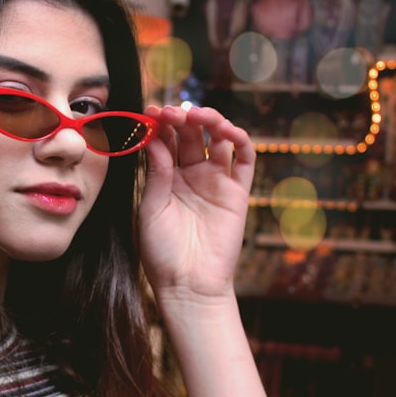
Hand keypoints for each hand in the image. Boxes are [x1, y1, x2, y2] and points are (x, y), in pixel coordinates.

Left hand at [138, 104, 254, 302]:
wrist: (188, 285)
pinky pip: (245, 160)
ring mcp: (215, 181)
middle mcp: (191, 175)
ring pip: (218, 140)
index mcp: (166, 177)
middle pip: (190, 136)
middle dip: (182, 119)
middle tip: (172, 112)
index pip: (165, 141)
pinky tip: (228, 131)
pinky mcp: (238, 192)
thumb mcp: (152, 208)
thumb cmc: (162, 252)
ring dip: (210, 122)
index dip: (160, 125)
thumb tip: (154, 137)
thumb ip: (156, 172)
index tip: (150, 112)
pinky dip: (240, 140)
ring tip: (199, 116)